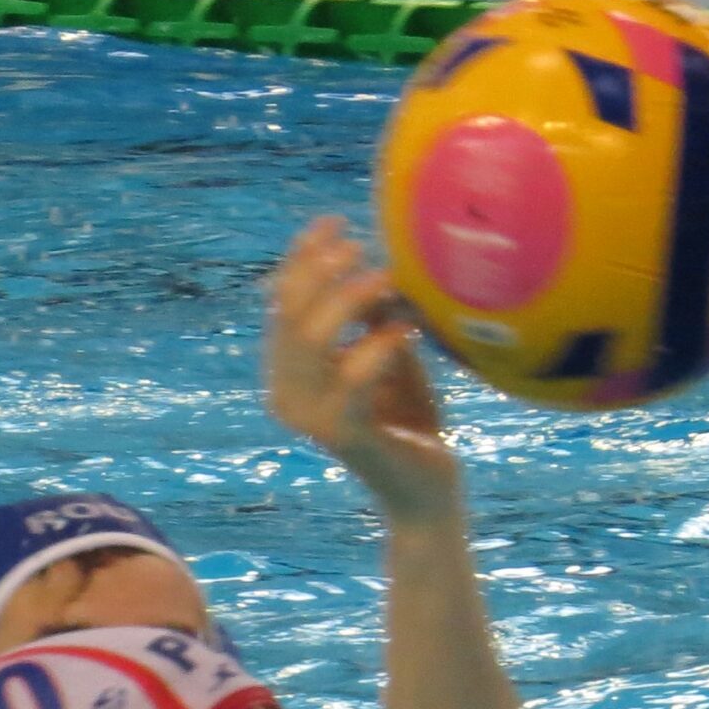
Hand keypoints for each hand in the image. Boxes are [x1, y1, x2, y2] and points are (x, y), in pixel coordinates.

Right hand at [264, 216, 459, 524]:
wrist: (427, 488)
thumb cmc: (408, 417)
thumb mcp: (385, 353)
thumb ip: (368, 313)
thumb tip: (363, 255)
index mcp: (287, 372)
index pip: (281, 302)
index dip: (301, 257)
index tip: (334, 220)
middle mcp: (286, 394)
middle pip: (289, 313)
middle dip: (321, 269)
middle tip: (362, 246)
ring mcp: (310, 417)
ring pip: (312, 338)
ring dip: (349, 298)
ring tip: (389, 278)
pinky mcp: (343, 435)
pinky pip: (353, 376)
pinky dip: (380, 344)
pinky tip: (408, 329)